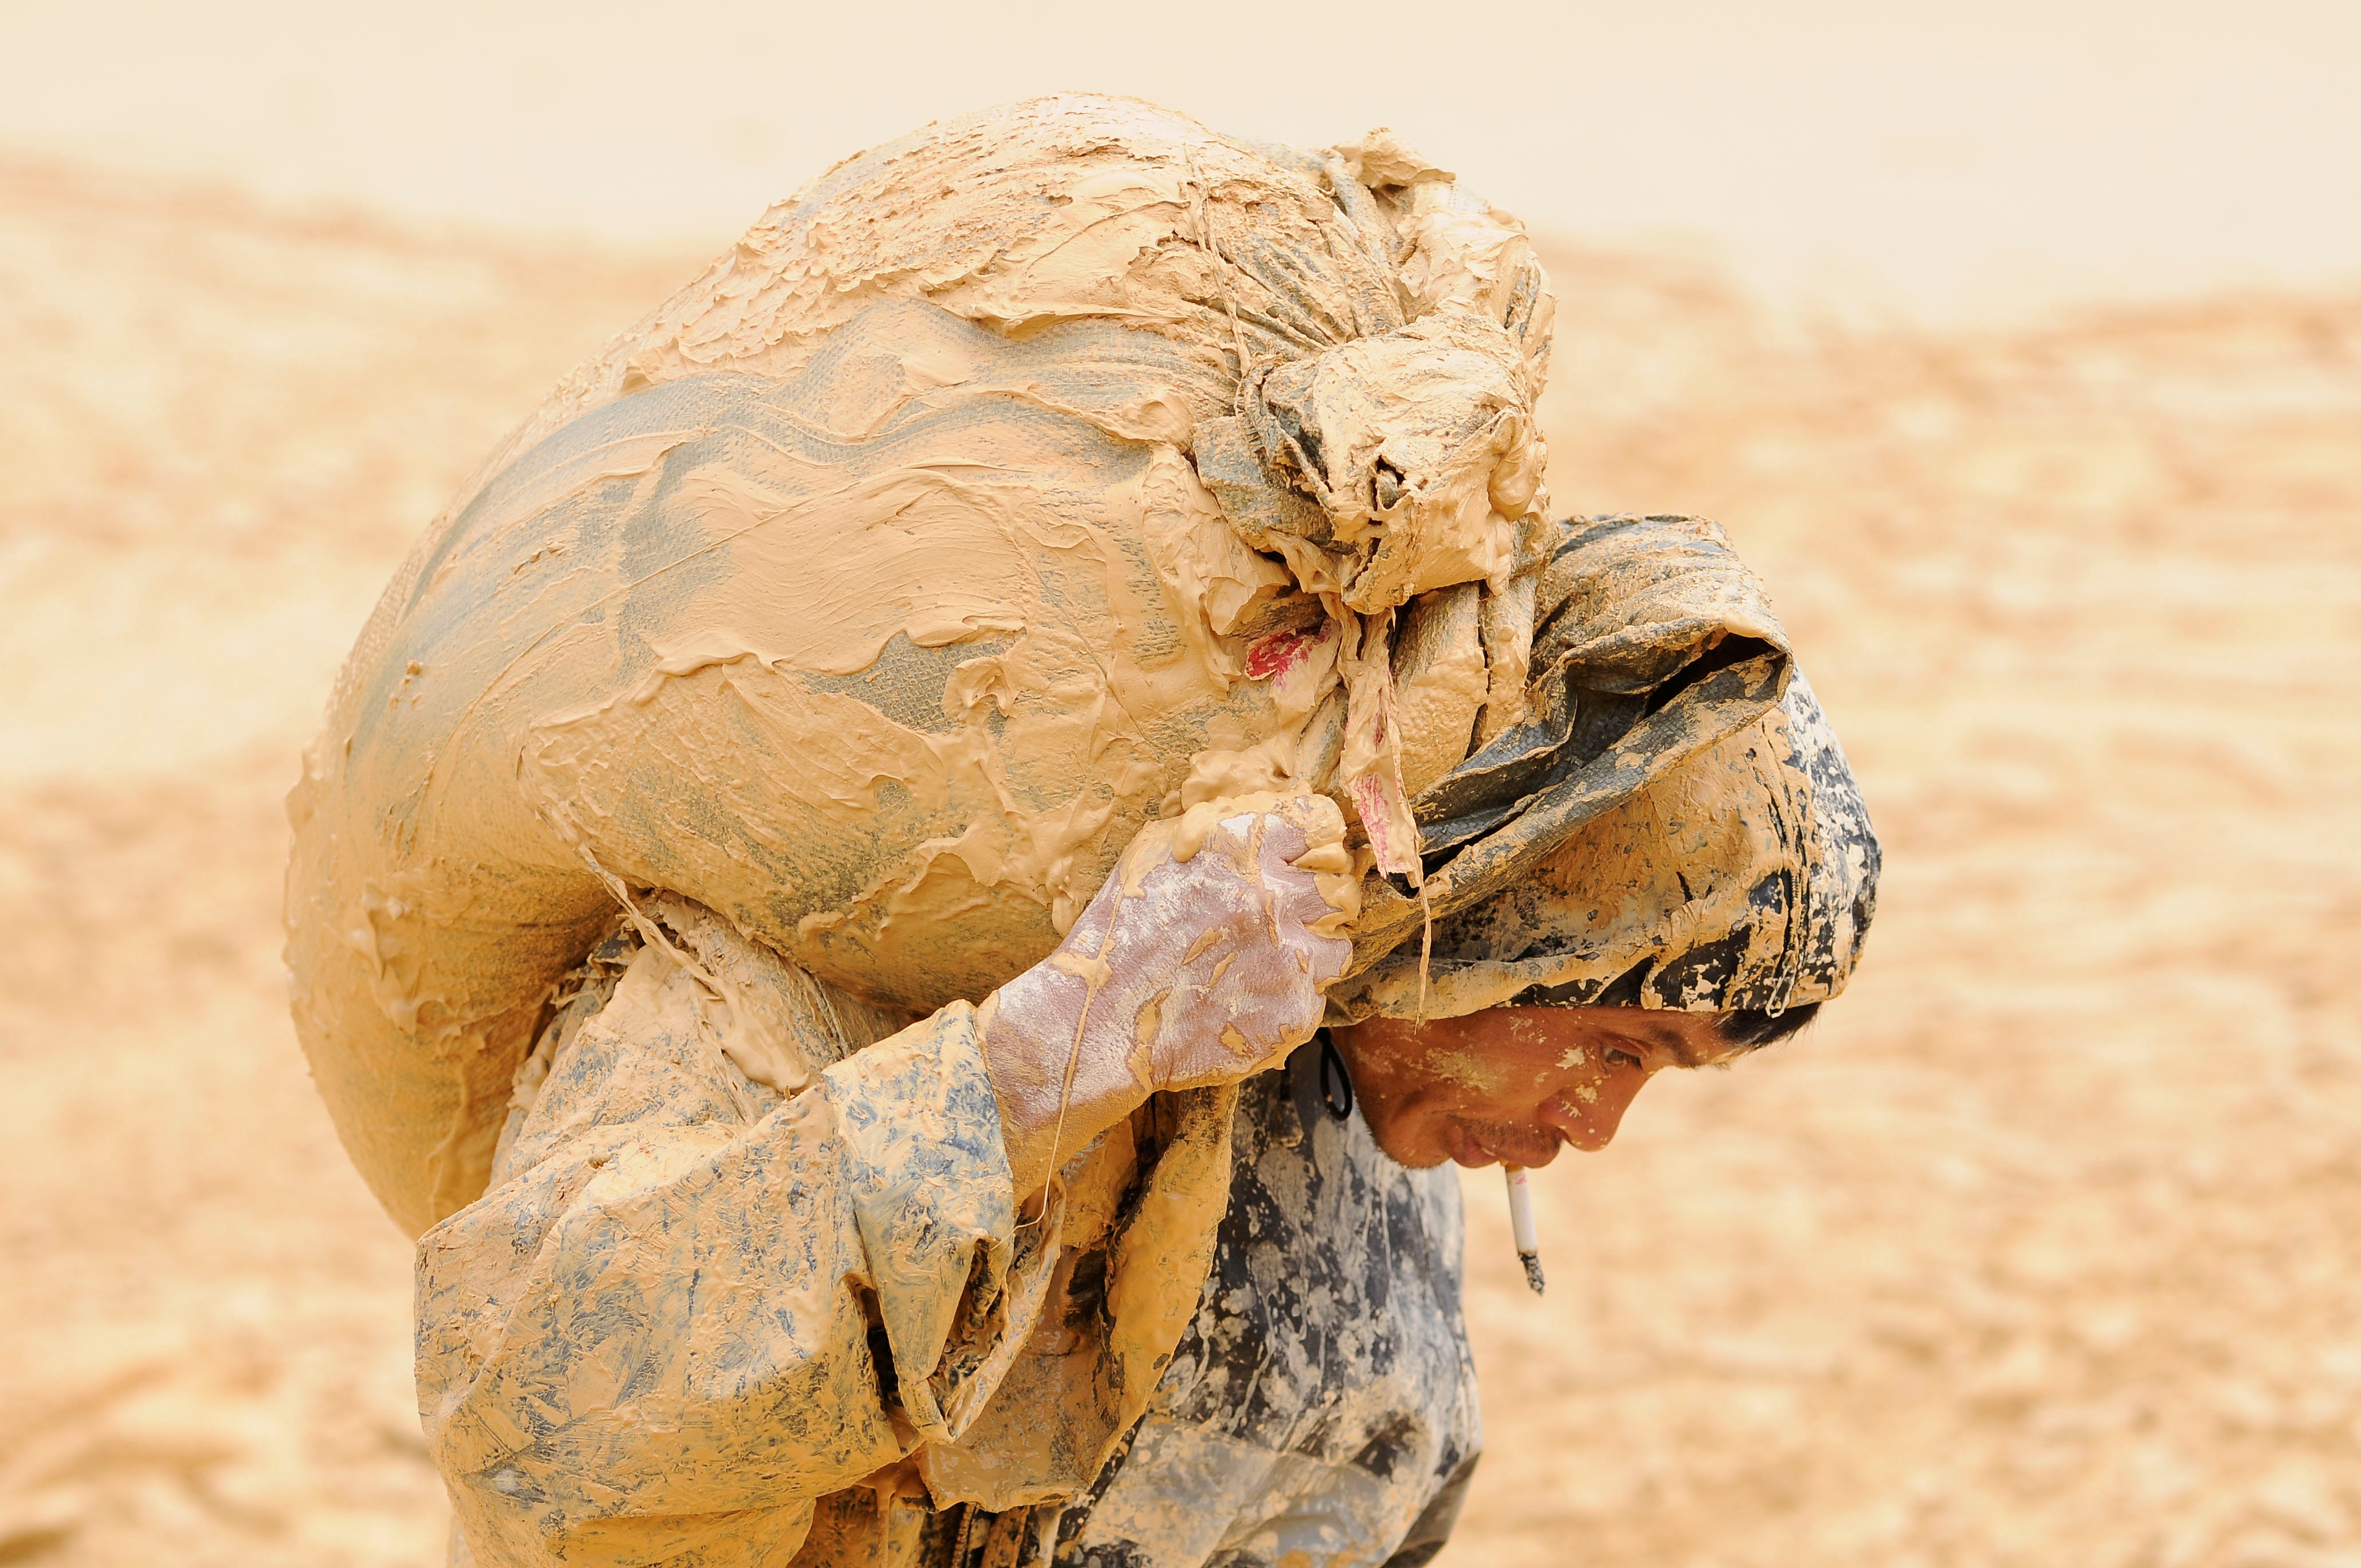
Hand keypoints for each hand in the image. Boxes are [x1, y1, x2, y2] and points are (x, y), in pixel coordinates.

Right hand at [981, 793, 1358, 1191]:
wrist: (1101, 1020)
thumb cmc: (1121, 932)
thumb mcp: (1156, 853)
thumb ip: (1218, 829)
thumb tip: (1272, 816)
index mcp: (1240, 849)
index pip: (1320, 827)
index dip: (1315, 844)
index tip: (1304, 860)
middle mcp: (1271, 897)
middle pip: (1338, 886)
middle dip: (1318, 899)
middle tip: (1285, 918)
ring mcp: (1287, 958)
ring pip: (1337, 945)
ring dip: (1310, 950)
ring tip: (1265, 961)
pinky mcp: (1293, 1012)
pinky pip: (1315, 996)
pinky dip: (1289, 996)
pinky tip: (1246, 997)